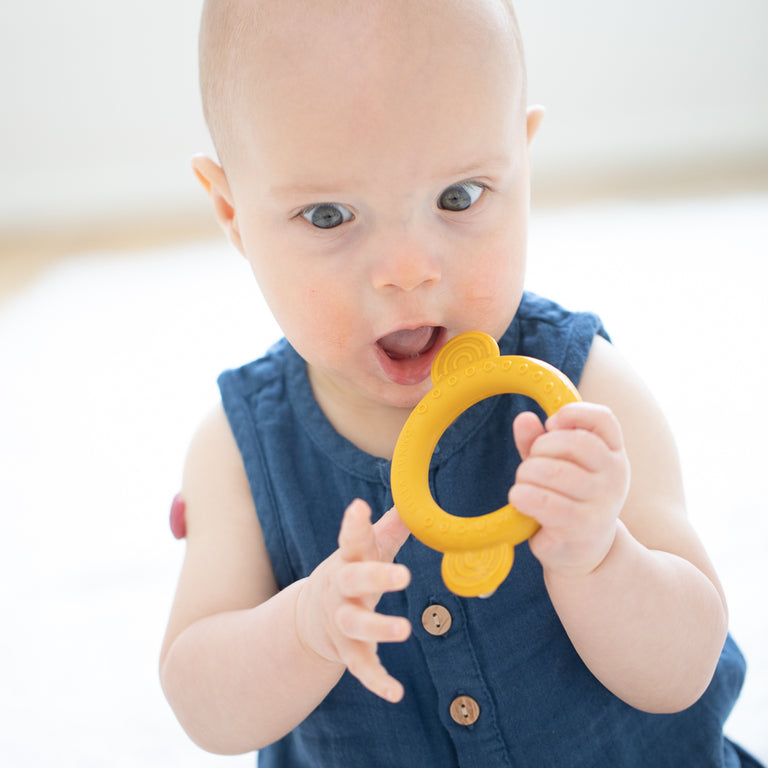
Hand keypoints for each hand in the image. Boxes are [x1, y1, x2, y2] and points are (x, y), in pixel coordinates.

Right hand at [295, 499, 411, 701]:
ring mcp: (341, 621)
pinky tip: (396, 693)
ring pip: (356, 624)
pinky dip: (376, 681)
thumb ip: (389, 528)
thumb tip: (414, 502)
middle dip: (377, 577)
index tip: (358, 507)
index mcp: (348, 559)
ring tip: (404, 629)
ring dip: (379, 627)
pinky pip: (361, 667)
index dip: (355, 524)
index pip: (351, 538)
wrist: (311, 616)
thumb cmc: (352, 572)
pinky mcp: (346, 652)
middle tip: (404, 575)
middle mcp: (341, 589)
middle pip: (354, 580)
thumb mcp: (366, 550)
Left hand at [509, 402, 629, 577]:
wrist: (581, 551)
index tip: (550, 424)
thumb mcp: (554, 465)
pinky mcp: (582, 527)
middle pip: (572, 442)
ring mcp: (602, 502)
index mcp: (613, 453)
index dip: (573, 414)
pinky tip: (519, 499)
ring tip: (523, 485)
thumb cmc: (566, 499)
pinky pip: (544, 501)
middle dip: (539, 448)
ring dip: (526, 475)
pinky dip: (523, 496)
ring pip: (553, 471)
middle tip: (530, 465)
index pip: (604, 419)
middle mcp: (615, 475)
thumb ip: (538, 440)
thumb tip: (523, 418)